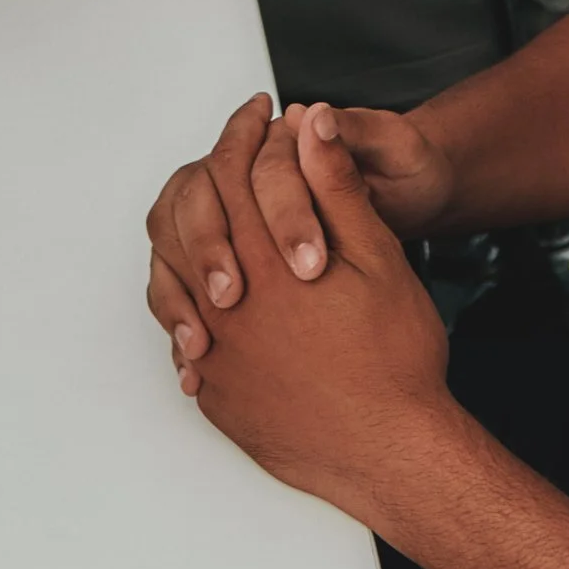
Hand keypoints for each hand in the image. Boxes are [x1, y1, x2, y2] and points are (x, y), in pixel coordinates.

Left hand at [145, 97, 455, 375]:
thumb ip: (336, 187)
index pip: (232, 172)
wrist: (391, 453)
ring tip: (220, 220)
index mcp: (266, 261)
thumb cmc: (396, 359)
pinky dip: (190, 302)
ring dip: (193, 237)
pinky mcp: (215, 391)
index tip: (258, 115)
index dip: (244, 133)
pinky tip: (217, 296)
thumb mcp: (379, 258)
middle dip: (214, 174)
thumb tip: (311, 124)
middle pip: (190, 215)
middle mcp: (225, 304)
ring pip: (172, 273)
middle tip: (238, 154)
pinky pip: (181, 333)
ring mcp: (214, 352)